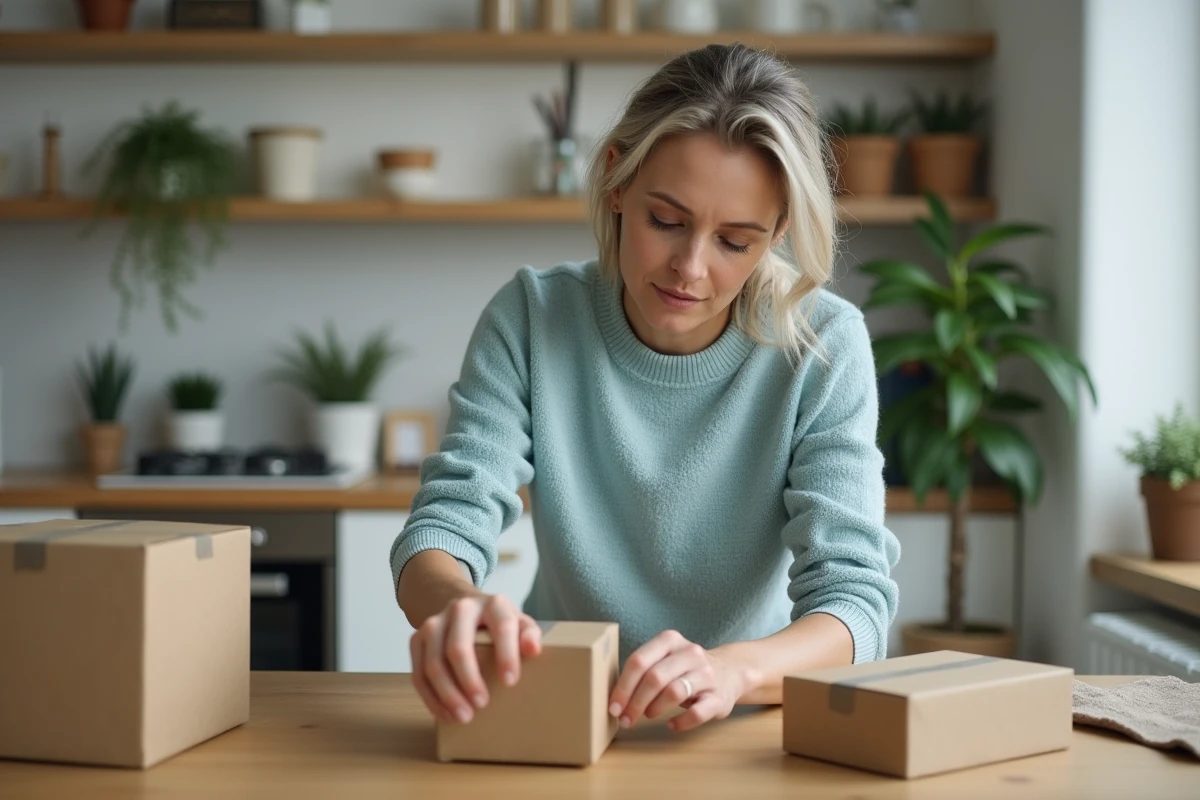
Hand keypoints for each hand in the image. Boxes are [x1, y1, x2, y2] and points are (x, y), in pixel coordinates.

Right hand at [409, 594, 542, 724]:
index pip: (501, 627)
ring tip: (464, 716)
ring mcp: (434, 622)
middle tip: (482, 705)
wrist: (465, 607)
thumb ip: (529, 634)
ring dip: (447, 694)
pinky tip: (444, 714)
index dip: (506, 655)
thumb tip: (533, 650)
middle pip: (457, 647)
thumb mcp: (519, 623)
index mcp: (492, 604)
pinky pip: (418, 673)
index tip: (510, 682)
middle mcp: (460, 608)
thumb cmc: (497, 624)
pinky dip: (431, 697)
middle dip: (468, 679)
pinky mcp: (416, 639)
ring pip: (433, 662)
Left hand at [607, 629, 747, 732]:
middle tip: (625, 719)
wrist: (730, 671)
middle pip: (655, 677)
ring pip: (675, 692)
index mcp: (670, 640)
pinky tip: (671, 724)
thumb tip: (614, 697)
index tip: (613, 707)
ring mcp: (707, 674)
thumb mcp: (665, 657)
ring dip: (654, 709)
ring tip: (647, 715)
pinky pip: (697, 713)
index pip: (639, 661)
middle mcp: (690, 653)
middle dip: (635, 702)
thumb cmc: (685, 668)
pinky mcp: (719, 697)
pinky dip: (680, 722)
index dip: (623, 686)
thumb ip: (643, 669)